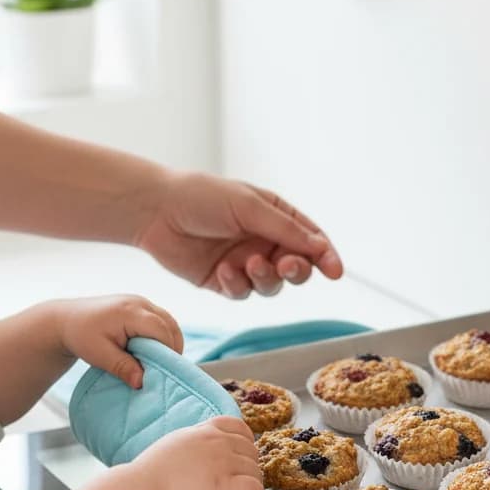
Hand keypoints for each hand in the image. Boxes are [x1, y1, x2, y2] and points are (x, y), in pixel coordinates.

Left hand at [55, 295, 183, 388]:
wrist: (66, 319)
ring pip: (169, 321)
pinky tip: (155, 350)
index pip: (161, 330)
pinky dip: (164, 335)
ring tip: (161, 361)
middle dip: (172, 347)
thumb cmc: (81, 336)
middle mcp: (139, 302)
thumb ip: (122, 367)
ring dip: (170, 341)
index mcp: (129, 312)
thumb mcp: (99, 355)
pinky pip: (162, 319)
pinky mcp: (141, 305)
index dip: (168, 351)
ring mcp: (141, 301)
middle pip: (170, 325)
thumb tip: (141, 382)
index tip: (163, 371)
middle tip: (164, 369)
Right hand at [131, 417, 263, 489]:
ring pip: (256, 472)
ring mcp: (224, 464)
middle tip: (233, 483)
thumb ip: (195, 444)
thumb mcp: (175, 444)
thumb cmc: (150, 476)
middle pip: (252, 451)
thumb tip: (203, 453)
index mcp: (205, 431)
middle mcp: (218, 443)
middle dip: (246, 468)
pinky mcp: (227, 487)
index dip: (244, 443)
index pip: (239, 427)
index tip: (238, 458)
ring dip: (250, 485)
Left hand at [133, 171, 343, 297]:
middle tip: (285, 266)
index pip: (311, 240)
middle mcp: (264, 241)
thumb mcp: (249, 206)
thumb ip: (285, 230)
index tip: (335, 272)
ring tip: (247, 264)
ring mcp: (245, 263)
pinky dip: (236, 284)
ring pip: (271, 285)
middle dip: (295, 270)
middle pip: (297, 267)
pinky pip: (243, 293)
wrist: (154, 210)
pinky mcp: (224, 281)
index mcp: (275, 216)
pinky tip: (221, 270)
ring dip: (264, 278)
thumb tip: (320, 248)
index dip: (325, 256)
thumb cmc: (202, 197)